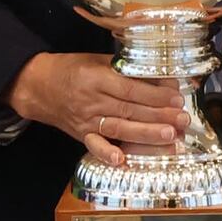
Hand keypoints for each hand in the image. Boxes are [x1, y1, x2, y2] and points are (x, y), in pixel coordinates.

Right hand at [8, 52, 193, 166]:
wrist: (39, 85)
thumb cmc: (72, 69)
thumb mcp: (97, 59)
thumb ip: (126, 69)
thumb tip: (161, 77)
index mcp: (96, 78)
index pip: (131, 89)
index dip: (156, 95)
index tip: (177, 98)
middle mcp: (91, 101)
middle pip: (130, 110)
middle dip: (160, 116)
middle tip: (183, 121)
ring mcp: (86, 120)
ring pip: (119, 129)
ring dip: (146, 135)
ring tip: (170, 137)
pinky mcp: (82, 135)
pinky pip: (95, 146)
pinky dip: (107, 154)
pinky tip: (123, 161)